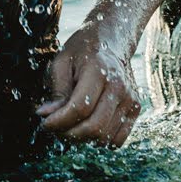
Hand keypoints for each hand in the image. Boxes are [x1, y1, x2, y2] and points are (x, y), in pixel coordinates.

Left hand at [38, 25, 141, 144]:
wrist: (113, 40)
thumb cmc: (83, 50)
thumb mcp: (62, 62)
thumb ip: (57, 91)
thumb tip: (46, 115)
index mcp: (99, 71)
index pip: (79, 108)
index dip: (59, 121)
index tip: (44, 123)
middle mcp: (119, 87)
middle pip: (94, 127)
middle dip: (68, 134)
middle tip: (55, 129)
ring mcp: (131, 99)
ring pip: (104, 137)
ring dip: (82, 139)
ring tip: (69, 127)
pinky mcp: (135, 109)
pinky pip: (117, 140)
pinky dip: (99, 141)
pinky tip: (87, 127)